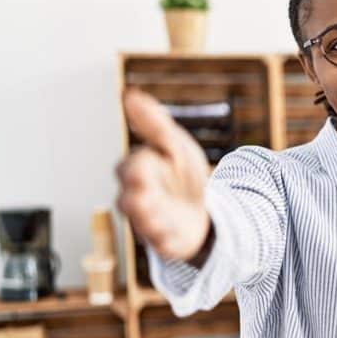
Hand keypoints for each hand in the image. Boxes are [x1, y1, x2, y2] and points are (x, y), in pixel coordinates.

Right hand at [114, 87, 211, 261]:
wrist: (207, 209)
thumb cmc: (182, 175)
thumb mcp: (174, 145)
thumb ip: (153, 123)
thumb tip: (129, 94)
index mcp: (138, 172)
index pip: (131, 166)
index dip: (142, 161)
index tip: (155, 155)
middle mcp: (138, 198)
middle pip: (130, 197)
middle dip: (137, 190)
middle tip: (142, 182)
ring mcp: (151, 222)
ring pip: (141, 221)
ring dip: (146, 215)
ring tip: (153, 208)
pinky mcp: (166, 241)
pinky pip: (162, 243)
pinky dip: (165, 238)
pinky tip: (171, 233)